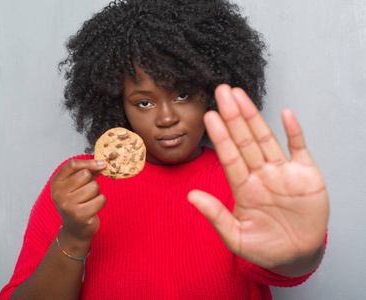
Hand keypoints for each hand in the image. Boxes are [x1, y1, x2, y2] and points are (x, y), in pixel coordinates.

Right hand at [51, 159, 106, 242]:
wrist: (75, 230)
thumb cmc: (77, 203)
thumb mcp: (76, 185)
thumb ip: (86, 171)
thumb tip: (103, 163)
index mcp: (56, 183)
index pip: (72, 165)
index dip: (89, 162)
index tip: (102, 163)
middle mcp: (59, 194)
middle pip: (85, 174)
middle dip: (91, 181)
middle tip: (86, 192)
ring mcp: (68, 205)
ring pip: (94, 186)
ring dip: (96, 193)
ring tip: (88, 201)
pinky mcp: (80, 215)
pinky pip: (101, 199)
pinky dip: (101, 202)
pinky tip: (93, 208)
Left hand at [188, 84, 328, 271]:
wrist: (296, 256)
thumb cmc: (265, 247)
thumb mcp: (236, 236)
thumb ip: (216, 215)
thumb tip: (191, 196)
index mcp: (243, 188)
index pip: (229, 156)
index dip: (220, 136)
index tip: (209, 116)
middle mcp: (261, 174)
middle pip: (244, 140)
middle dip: (233, 116)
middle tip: (221, 92)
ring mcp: (283, 172)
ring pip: (266, 139)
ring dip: (254, 117)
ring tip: (241, 95)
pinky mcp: (307, 175)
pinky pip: (299, 149)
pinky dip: (294, 132)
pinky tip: (285, 114)